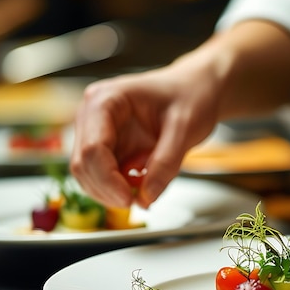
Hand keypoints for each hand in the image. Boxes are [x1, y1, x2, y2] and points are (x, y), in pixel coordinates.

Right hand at [70, 20, 289, 208]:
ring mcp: (103, 131)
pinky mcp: (116, 145)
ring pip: (90, 176)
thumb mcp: (187, 127)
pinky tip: (145, 188)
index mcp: (106, 102)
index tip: (133, 201)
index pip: (88, 151)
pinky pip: (108, 176)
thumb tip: (147, 198)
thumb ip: (165, 162)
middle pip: (81, 167)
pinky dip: (123, 189)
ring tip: (147, 193)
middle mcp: (96, 115)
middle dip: (107, 191)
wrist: (208, 84)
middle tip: (141, 205)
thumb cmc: (198, 93)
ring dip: (114, 193)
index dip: (105, 182)